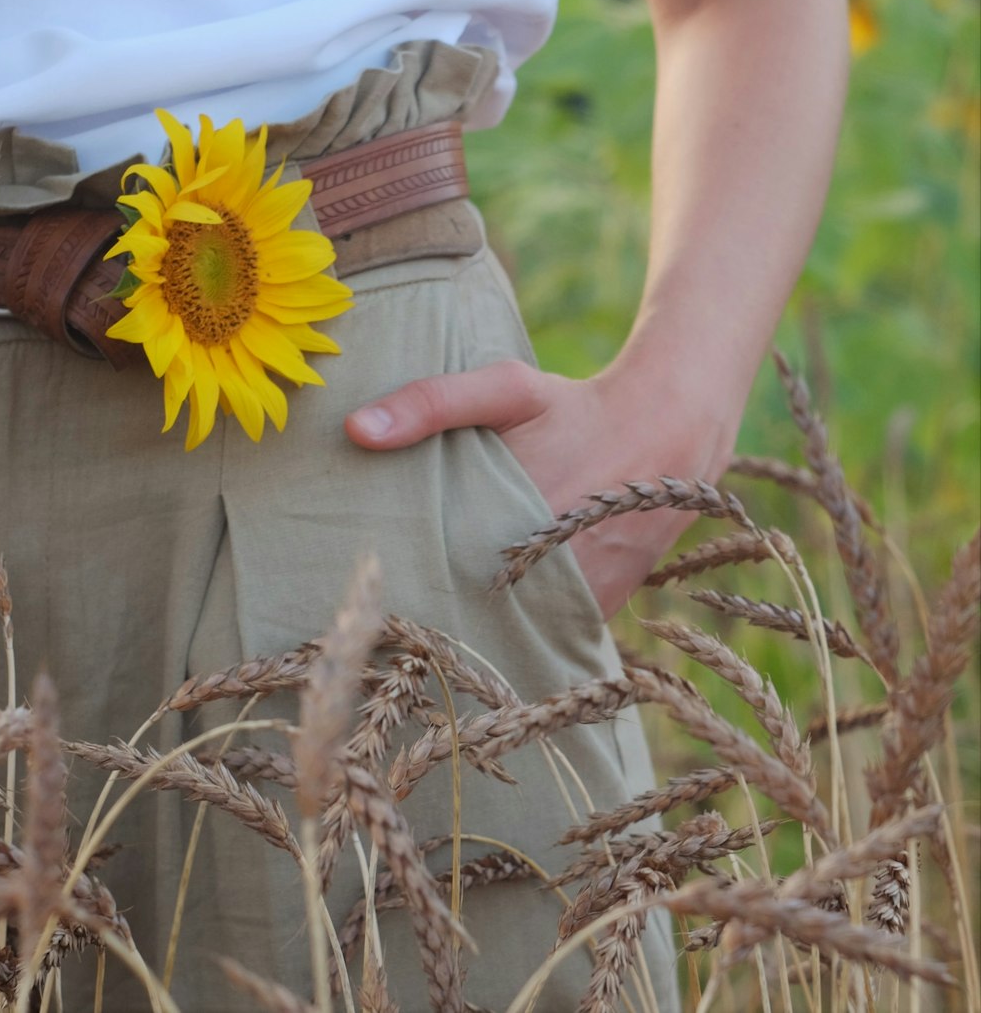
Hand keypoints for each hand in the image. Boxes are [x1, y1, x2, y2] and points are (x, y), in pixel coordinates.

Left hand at [344, 358, 741, 619]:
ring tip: (428, 632)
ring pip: (509, 631)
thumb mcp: (505, 388)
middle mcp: (548, 574)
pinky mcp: (601, 608)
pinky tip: (489, 618)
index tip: (364, 595)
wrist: (668, 430)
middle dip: (433, 616)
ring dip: (477, 628)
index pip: (436, 583)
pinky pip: (547, 633)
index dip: (401, 592)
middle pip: (469, 615)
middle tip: (386, 624)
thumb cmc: (573, 408)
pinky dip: (521, 627)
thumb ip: (431, 402)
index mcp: (511, 525)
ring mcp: (579, 599)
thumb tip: (354, 429)